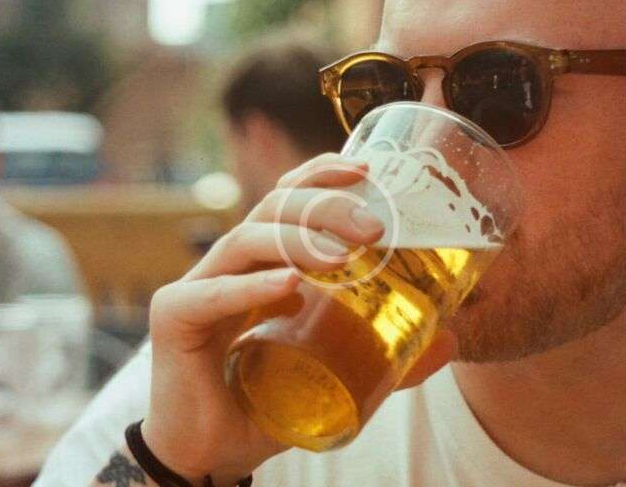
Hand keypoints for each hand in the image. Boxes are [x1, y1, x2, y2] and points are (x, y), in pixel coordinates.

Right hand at [142, 154, 454, 483]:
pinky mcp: (175, 318)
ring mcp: (199, 286)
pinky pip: (213, 294)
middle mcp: (229, 265)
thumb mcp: (334, 372)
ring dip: (296, 241)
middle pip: (273, 209)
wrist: (209, 453)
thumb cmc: (265, 403)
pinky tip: (288, 286)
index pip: (287, 199)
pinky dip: (252, 287)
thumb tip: (450, 340)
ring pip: (246, 239)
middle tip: (372, 229)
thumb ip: (386, 354)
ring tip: (340, 258)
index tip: (368, 172)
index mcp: (262, 264)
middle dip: (324, 206)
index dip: (322, 176)